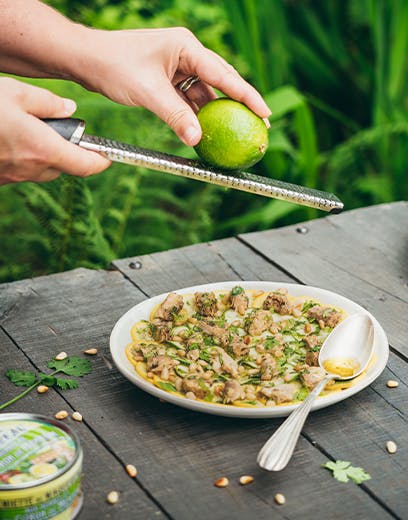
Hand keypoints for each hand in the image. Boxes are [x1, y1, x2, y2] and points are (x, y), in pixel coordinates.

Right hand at [0, 77, 109, 185]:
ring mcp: (13, 177)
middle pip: (63, 167)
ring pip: (41, 171)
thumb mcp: (15, 93)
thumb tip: (69, 108)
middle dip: (66, 152)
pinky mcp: (0, 180)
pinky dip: (23, 159)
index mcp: (43, 149)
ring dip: (43, 156)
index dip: (101, 162)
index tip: (107, 156)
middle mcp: (31, 169)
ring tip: (28, 132)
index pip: (85, 166)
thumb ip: (47, 102)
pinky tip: (10, 140)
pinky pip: (20, 172)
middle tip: (56, 131)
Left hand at [72, 27, 270, 145]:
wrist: (86, 59)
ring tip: (235, 132)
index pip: (224, 74)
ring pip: (204, 93)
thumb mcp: (149, 93)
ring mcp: (177, 66)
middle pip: (220, 81)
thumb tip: (198, 141)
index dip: (247, 95)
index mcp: (186, 47)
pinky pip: (188, 98)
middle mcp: (186, 54)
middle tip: (259, 124)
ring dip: (216, 113)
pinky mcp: (167, 78)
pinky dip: (196, 114)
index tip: (265, 113)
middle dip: (239, 103)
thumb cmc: (115, 67)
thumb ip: (176, 116)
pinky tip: (204, 130)